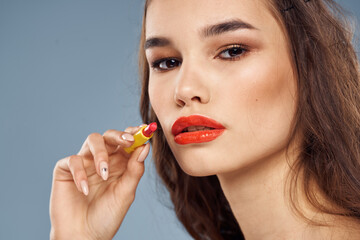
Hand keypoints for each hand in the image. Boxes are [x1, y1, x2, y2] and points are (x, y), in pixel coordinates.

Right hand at [50, 125, 149, 239]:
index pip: (127, 142)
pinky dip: (79, 172)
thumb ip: (135, 170)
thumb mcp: (126, 193)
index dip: (135, 133)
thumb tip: (145, 147)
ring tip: (104, 174)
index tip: (144, 130)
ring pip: (92, 140)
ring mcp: (84, 163)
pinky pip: (72, 160)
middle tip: (128, 141)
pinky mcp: (65, 170)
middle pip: (110, 135)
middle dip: (119, 135)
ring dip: (101, 153)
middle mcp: (103, 160)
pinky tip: (84, 190)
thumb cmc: (107, 216)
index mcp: (120, 163)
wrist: (84, 236)